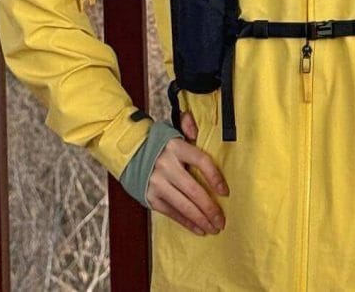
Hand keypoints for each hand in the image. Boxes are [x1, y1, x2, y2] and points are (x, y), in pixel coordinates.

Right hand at [145, 110, 227, 235]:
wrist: (129, 153)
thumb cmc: (158, 143)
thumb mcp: (173, 130)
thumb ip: (187, 125)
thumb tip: (194, 126)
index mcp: (176, 147)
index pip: (201, 161)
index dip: (215, 177)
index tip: (225, 192)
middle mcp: (167, 165)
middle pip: (194, 189)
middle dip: (210, 208)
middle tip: (221, 220)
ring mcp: (157, 183)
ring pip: (183, 205)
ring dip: (200, 219)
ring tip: (213, 228)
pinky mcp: (150, 197)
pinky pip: (171, 213)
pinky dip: (186, 223)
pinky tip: (198, 229)